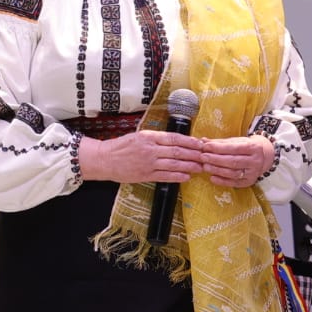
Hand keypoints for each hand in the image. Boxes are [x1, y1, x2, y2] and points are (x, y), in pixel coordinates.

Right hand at [78, 130, 204, 183]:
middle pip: (177, 151)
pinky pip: (165, 176)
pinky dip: (177, 176)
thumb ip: (156, 138)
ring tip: (201, 167)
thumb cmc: (122, 146)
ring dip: (190, 166)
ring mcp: (148, 163)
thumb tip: (176, 140)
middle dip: (194, 154)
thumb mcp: (139, 136)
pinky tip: (187, 176)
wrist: (105, 159)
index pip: (174, 138)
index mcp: (149, 136)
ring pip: (174, 164)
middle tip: (206, 156)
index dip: (190, 141)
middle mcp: (150, 149)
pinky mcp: (145, 175)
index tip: (201, 143)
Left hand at [200, 134, 275, 187]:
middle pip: (233, 161)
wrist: (265, 157)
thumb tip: (203, 141)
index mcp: (253, 147)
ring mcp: (253, 173)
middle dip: (216, 159)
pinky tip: (212, 178)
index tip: (206, 147)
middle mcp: (255, 161)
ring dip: (217, 170)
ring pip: (233, 173)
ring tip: (205, 167)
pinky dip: (222, 181)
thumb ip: (220, 142)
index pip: (234, 148)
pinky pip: (234, 183)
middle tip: (203, 157)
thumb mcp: (237, 141)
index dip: (219, 148)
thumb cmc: (247, 147)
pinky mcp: (249, 182)